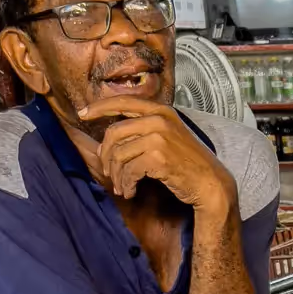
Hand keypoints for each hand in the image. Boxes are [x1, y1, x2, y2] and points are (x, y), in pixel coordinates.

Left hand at [77, 97, 236, 217]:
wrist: (210, 182)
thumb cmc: (187, 162)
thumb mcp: (168, 136)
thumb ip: (144, 129)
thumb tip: (109, 138)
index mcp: (160, 110)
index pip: (122, 101)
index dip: (99, 107)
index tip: (82, 113)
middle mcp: (159, 119)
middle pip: (113, 133)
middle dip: (105, 156)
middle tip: (109, 173)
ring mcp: (158, 136)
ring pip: (118, 155)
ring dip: (116, 176)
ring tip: (122, 186)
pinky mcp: (157, 156)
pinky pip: (127, 171)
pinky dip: (126, 184)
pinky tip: (131, 191)